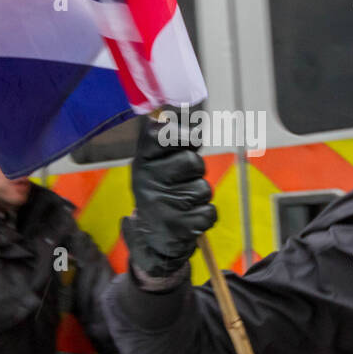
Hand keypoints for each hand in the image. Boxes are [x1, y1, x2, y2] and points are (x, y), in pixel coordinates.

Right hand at [121, 114, 216, 279]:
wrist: (152, 241)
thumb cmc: (162, 193)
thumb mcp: (155, 164)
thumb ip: (169, 139)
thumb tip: (181, 112)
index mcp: (142, 161)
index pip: (162, 133)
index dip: (183, 135)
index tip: (189, 142)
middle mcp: (147, 181)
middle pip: (193, 162)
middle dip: (196, 171)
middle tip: (183, 180)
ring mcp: (161, 206)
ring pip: (204, 189)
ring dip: (200, 196)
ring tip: (183, 203)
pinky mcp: (178, 228)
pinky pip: (210, 212)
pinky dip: (205, 216)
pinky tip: (188, 220)